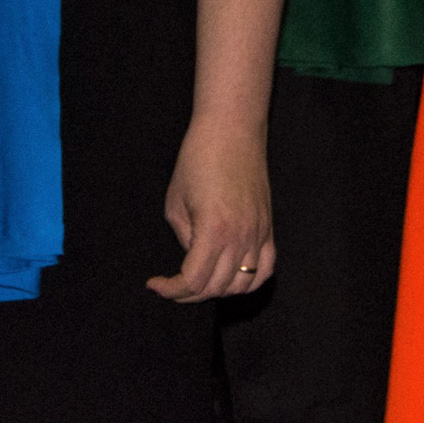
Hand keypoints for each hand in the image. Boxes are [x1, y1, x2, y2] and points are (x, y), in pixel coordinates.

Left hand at [147, 113, 272, 302]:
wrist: (231, 129)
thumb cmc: (198, 158)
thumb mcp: (176, 202)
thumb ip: (185, 238)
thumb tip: (194, 257)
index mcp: (213, 231)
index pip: (194, 281)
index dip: (171, 290)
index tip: (155, 284)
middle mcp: (240, 237)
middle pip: (217, 288)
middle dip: (189, 293)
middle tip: (173, 284)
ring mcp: (259, 233)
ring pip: (242, 285)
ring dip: (218, 290)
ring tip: (200, 279)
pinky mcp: (268, 227)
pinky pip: (266, 269)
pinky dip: (250, 281)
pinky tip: (232, 277)